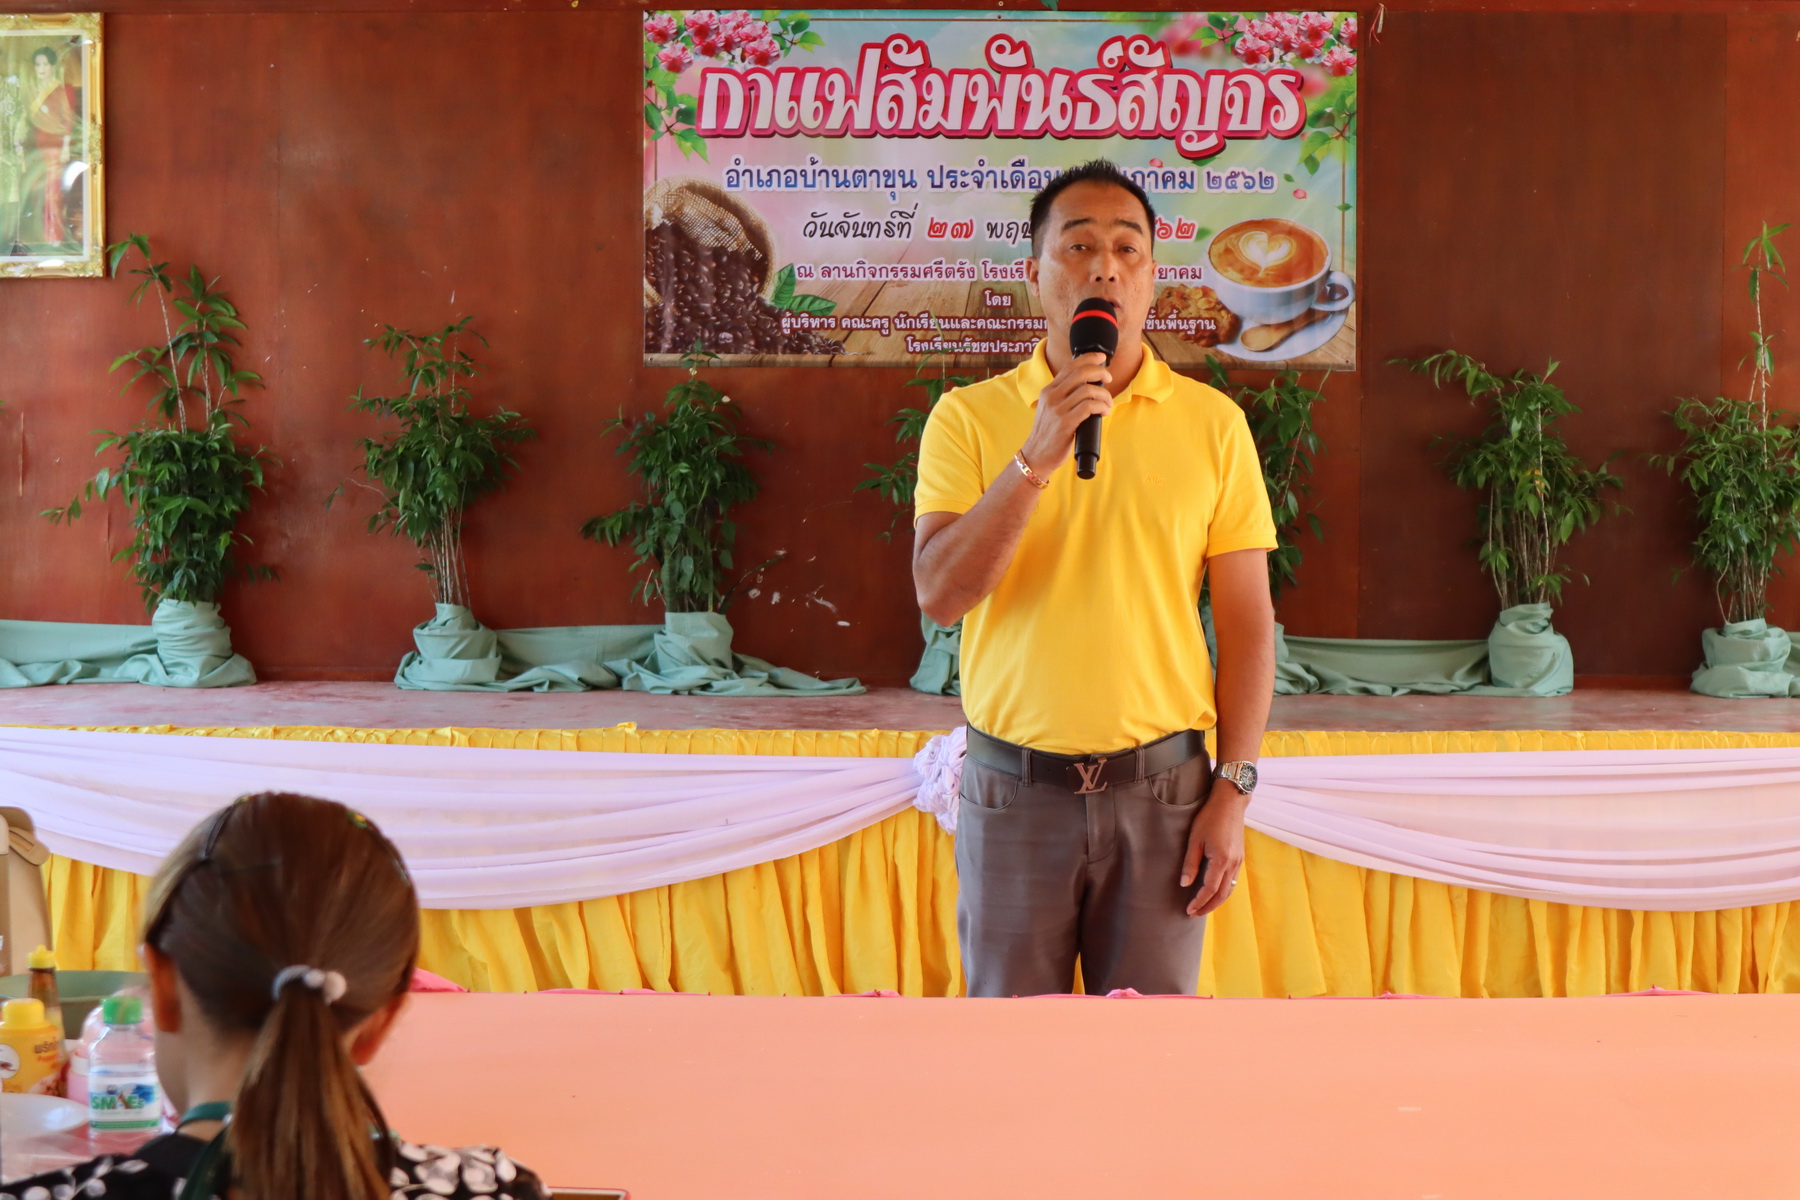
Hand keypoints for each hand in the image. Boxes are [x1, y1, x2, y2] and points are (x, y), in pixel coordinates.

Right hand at [1018, 351, 1112, 475]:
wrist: (1036, 455)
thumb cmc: (1048, 433)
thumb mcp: (1050, 409)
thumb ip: (1064, 396)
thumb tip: (1089, 386)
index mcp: (1048, 390)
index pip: (1070, 366)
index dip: (1088, 358)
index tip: (1102, 358)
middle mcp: (1051, 396)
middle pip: (1081, 373)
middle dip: (1100, 372)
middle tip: (1109, 379)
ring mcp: (1057, 410)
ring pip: (1088, 390)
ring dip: (1104, 395)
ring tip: (1107, 403)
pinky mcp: (1065, 423)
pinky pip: (1089, 407)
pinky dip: (1101, 407)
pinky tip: (1104, 412)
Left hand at [1180, 783, 1247, 916]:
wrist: (1230, 802)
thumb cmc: (1209, 817)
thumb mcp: (1195, 839)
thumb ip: (1190, 863)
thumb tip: (1185, 884)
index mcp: (1221, 860)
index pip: (1209, 889)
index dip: (1198, 902)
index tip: (1188, 910)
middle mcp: (1233, 864)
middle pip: (1222, 895)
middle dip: (1208, 907)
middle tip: (1194, 914)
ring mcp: (1239, 861)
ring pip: (1229, 890)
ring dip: (1216, 901)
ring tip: (1202, 907)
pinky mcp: (1240, 857)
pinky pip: (1233, 881)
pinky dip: (1223, 891)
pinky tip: (1214, 892)